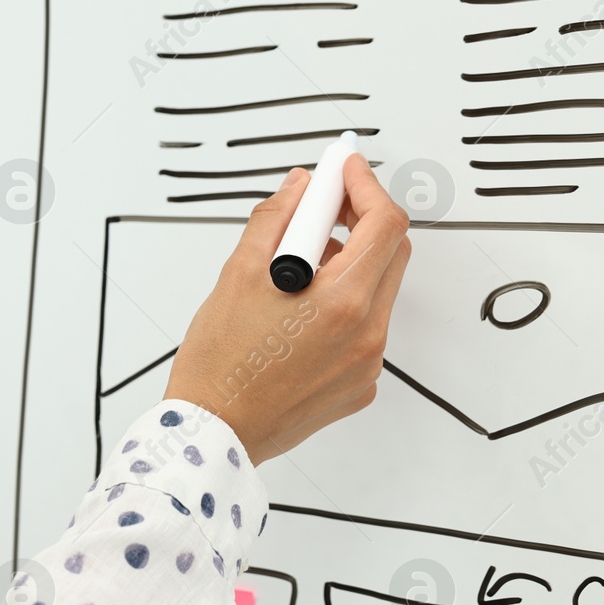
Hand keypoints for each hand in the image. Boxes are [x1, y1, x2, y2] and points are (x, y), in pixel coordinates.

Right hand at [165, 155, 411, 464]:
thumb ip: (275, 222)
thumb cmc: (218, 367)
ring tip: (292, 276)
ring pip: (375, 292)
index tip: (345, 172)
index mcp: (342, 303)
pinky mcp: (358, 386)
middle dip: (360, 223)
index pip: (384, 223)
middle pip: (390, 254)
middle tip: (320, 214)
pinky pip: (364, 329)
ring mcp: (367, 364)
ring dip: (346, 268)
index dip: (365, 187)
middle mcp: (367, 334)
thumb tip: (299, 189)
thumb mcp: (237, 277)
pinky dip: (339, 309)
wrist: (212, 432)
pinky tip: (295, 319)